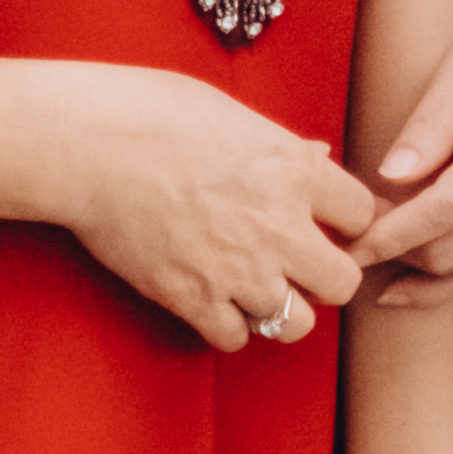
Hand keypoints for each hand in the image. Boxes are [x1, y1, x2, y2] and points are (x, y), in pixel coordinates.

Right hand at [0, 55, 378, 348]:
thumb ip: (285, 149)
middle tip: (299, 265)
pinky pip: (235, 338)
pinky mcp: (192, 298)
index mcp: (295, 172)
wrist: (89, 146)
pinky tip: (215, 300)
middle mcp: (278, 226)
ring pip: (296, 324)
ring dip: (281, 309)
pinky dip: (229, 326)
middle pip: (343, 284)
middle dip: (326, 277)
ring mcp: (236, 269)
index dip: (347, 220)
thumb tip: (318, 160)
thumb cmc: (157, 115)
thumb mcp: (237, 117)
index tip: (326, 221)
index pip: (363, 215)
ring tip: (258, 288)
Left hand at [360, 7, 452, 287]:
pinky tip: (407, 276)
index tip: (350, 247)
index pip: (443, 211)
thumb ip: (429, 126)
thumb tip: (390, 176)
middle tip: (354, 231)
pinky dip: (445, 279)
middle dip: (395, 251)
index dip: (392, 236)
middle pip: (450, 250)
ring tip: (375, 251)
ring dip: (415, 270)